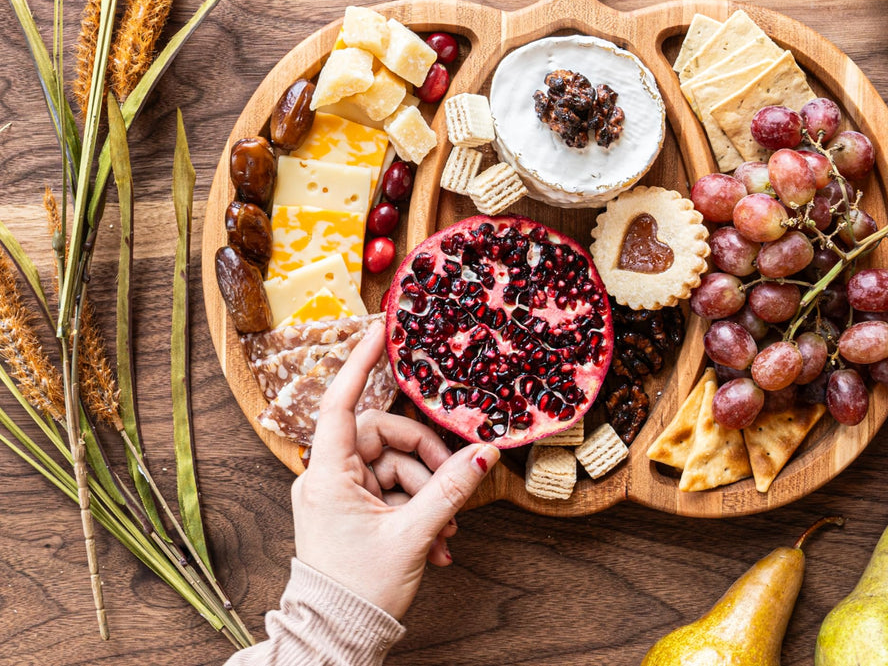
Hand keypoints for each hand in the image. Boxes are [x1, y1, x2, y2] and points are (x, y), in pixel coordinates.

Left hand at [291, 324, 499, 618]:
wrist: (336, 639)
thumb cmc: (357, 591)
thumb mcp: (413, 537)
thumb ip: (451, 490)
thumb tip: (485, 454)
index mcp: (328, 475)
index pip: (342, 402)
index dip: (362, 361)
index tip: (381, 328)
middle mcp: (329, 477)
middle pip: (387, 439)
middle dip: (426, 464)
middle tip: (454, 493)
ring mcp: (341, 494)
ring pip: (397, 468)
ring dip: (429, 497)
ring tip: (446, 534)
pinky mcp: (354, 511)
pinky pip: (394, 493)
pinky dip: (420, 511)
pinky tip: (439, 541)